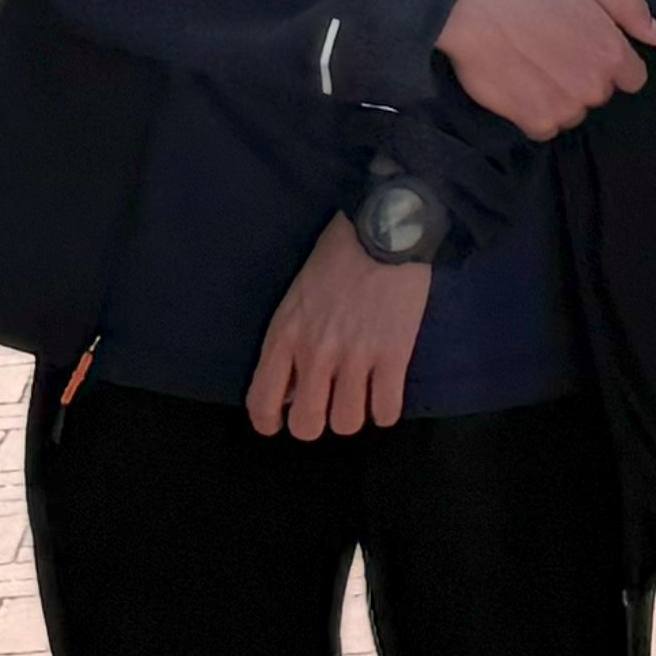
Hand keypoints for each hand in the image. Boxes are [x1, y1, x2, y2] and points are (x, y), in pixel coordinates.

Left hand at [249, 214, 430, 437]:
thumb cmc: (336, 260)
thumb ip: (288, 344)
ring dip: (354, 413)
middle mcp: (315, 352)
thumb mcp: (295, 299)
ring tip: (360, 393)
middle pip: (307, 426)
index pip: (261, 404)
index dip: (270, 423)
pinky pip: (386, 412)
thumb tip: (290, 391)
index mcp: (285, 336)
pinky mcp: (394, 354)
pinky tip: (385, 391)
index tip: (284, 419)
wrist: (384, 228)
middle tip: (328, 404)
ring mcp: (356, 355)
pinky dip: (386, 409)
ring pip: (348, 424)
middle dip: (317, 422)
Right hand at [437, 0, 655, 137]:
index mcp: (612, 52)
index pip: (633, 78)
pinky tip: (520, 85)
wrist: (473, 10)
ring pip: (574, 112)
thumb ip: (631, 10)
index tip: (586, 48)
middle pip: (600, 94)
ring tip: (533, 66)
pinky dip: (535, 112)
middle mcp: (594, 85)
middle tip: (554, 50)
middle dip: (584, 77)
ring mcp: (565, 107)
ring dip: (560, 96)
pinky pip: (546, 127)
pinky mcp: (535, 122)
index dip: (611, 62)